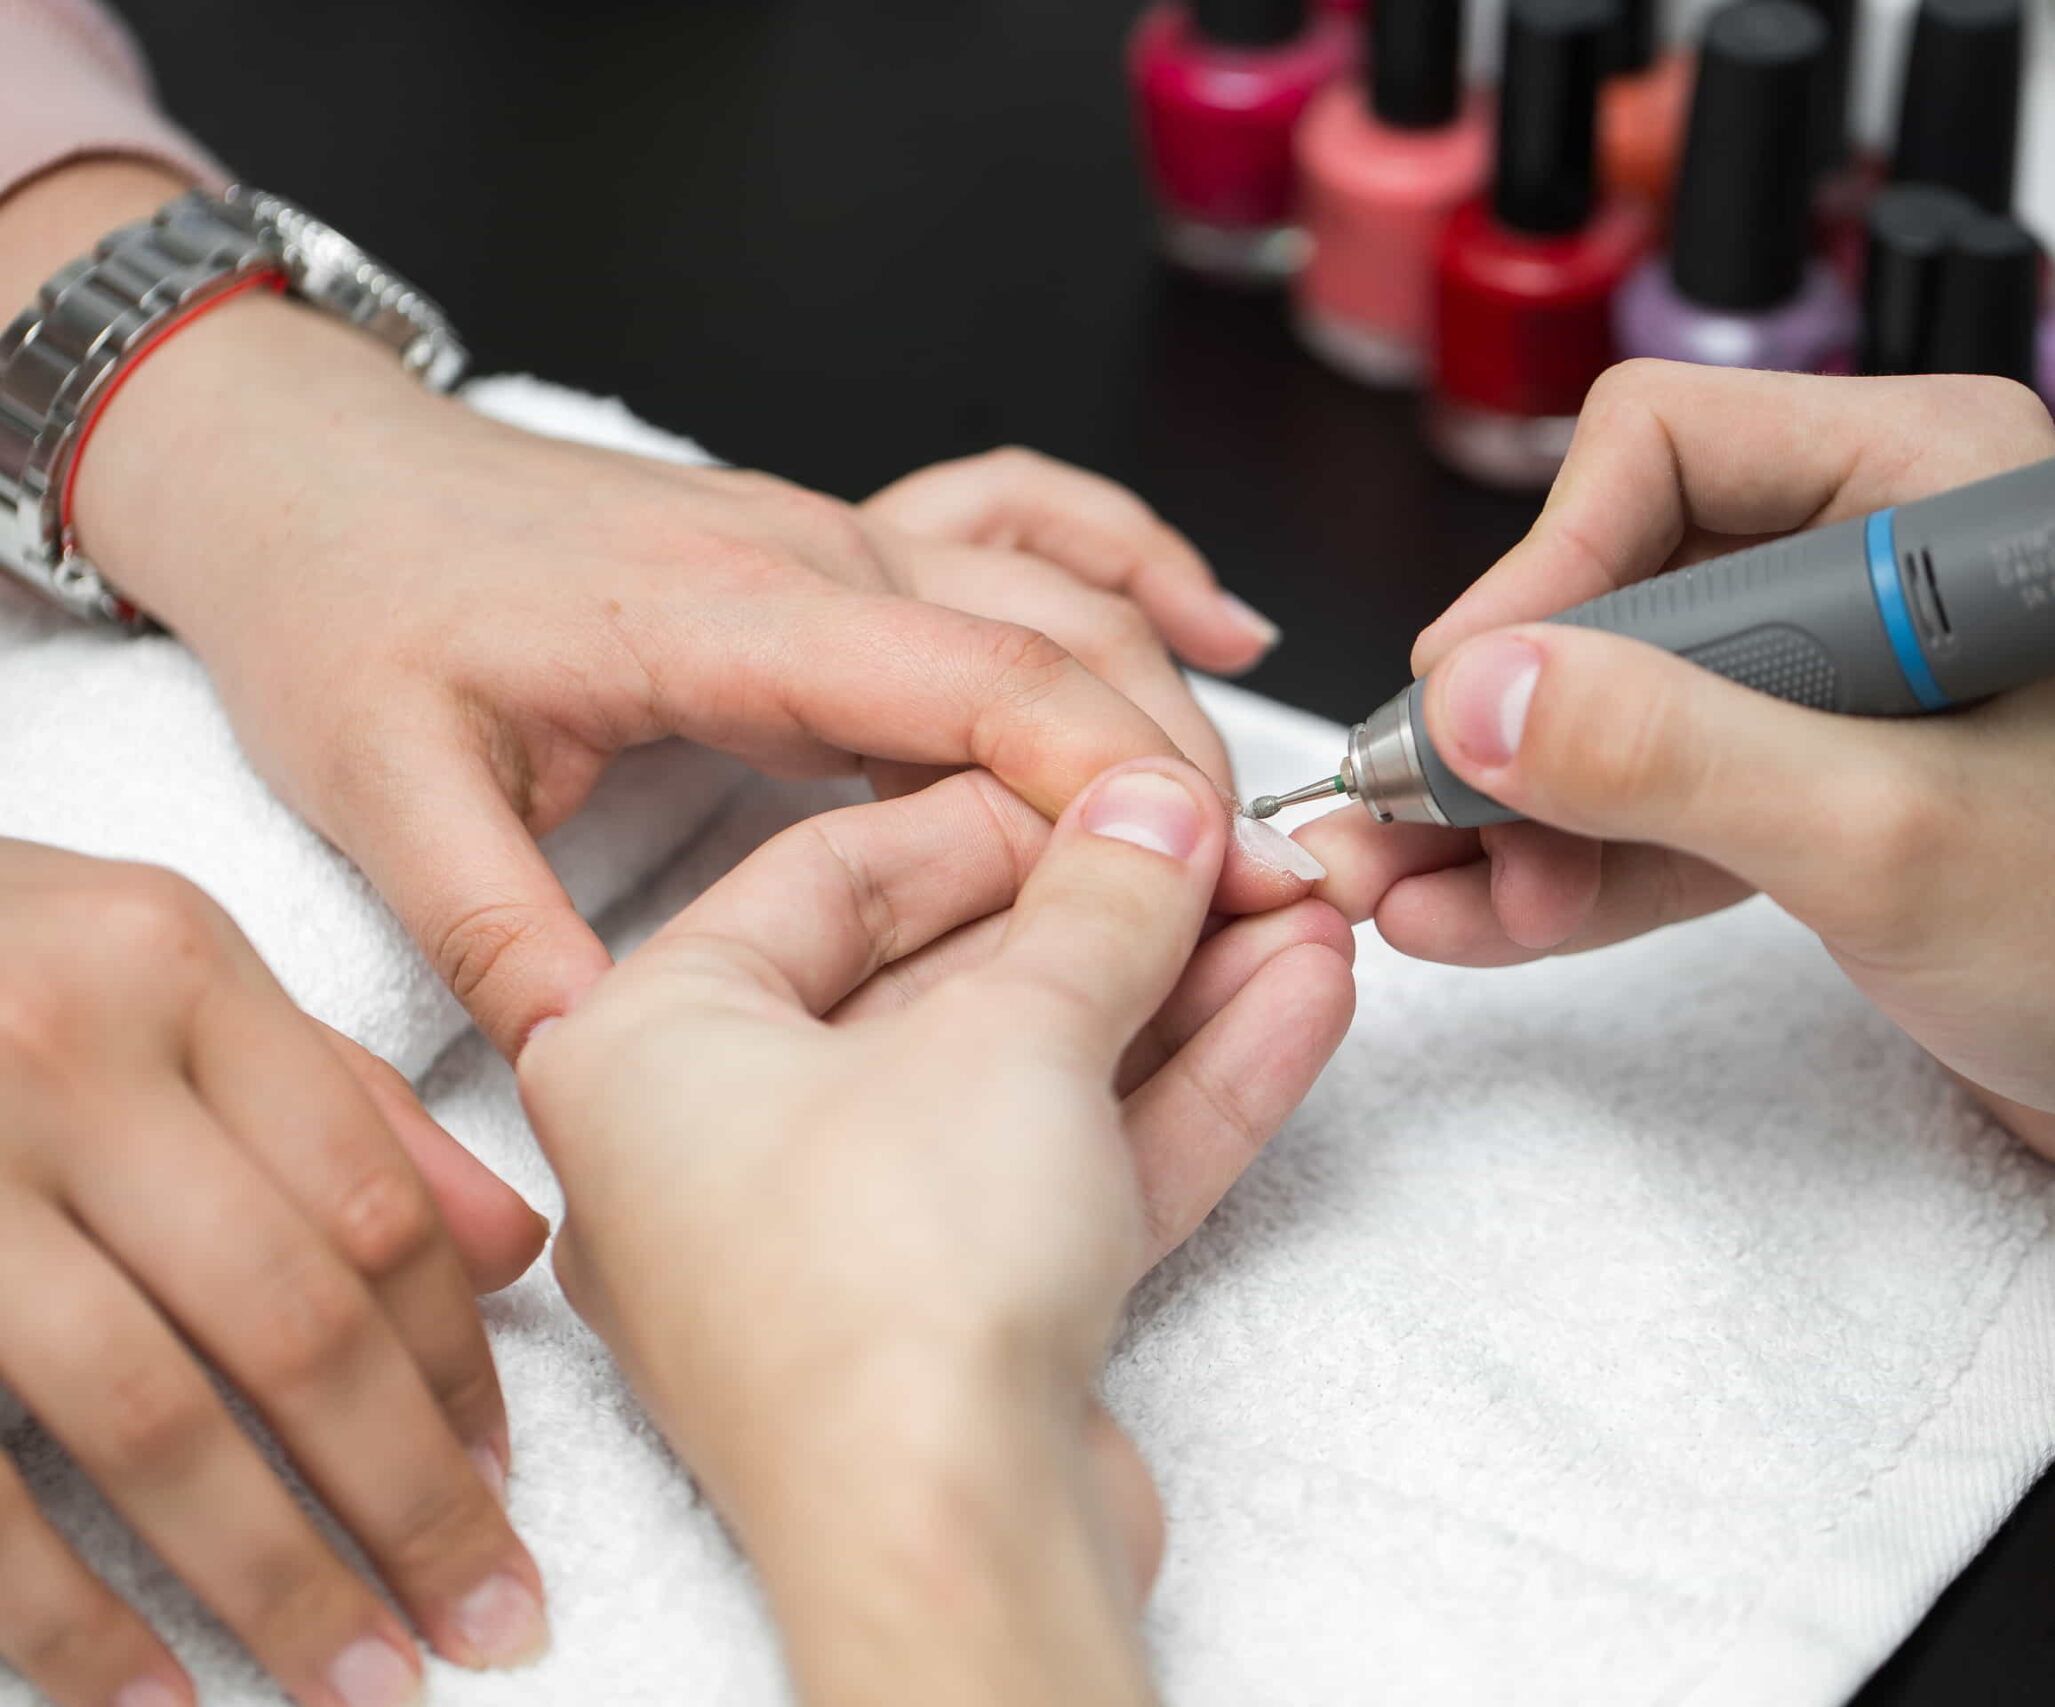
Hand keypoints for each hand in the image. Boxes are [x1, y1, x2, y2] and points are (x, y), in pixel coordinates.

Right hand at [0, 840, 549, 1706]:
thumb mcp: (158, 967)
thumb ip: (334, 1096)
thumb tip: (520, 1246)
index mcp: (174, 968)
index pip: (372, 1200)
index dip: (457, 1363)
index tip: (506, 1480)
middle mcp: (62, 1057)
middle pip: (294, 1322)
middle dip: (408, 1498)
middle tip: (491, 1619)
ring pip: (149, 1420)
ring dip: (270, 1577)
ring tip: (360, 1682)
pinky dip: (65, 1615)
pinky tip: (151, 1693)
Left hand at [29, 164, 1307, 1059]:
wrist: (319, 474)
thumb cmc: (351, 616)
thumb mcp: (388, 794)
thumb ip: (503, 929)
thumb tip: (603, 1069)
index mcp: (720, 620)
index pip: (968, 682)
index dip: (1104, 777)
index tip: (1197, 875)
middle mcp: (808, 560)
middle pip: (1055, 636)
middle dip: (1174, 765)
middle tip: (1252, 898)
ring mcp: (835, 536)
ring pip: (1063, 587)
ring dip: (1170, 694)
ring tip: (1247, 824)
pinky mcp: (842, 542)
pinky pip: (1026, 525)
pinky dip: (1132, 564)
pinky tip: (1209, 620)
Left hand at [518, 761, 1355, 1703]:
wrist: (943, 1548)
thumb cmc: (883, 1302)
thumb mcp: (1011, 1033)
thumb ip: (1100, 904)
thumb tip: (1153, 816)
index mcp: (651, 1048)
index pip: (837, 869)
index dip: (1007, 811)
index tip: (1127, 784)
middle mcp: (721, 1149)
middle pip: (950, 976)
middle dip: (1121, 913)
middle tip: (1237, 854)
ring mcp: (843, 1246)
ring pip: (1029, 1078)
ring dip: (1177, 995)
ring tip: (1305, 921)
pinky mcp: (949, 1323)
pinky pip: (1065, 1167)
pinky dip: (1175, 1091)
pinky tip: (1292, 1008)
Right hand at [1298, 360, 2054, 1329]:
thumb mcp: (1887, 838)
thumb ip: (1672, 758)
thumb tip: (1479, 697)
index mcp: (1929, 482)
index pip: (1660, 452)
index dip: (1540, 576)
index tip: (1464, 706)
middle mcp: (1873, 554)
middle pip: (1613, 589)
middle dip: (1505, 724)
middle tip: (1410, 822)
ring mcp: (1838, 682)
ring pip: (1616, 708)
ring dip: (1513, 807)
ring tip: (1419, 895)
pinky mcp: (1818, 789)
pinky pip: (1656, 801)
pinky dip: (1570, 864)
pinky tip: (1483, 919)